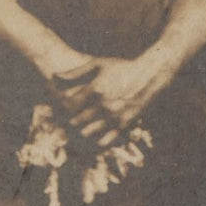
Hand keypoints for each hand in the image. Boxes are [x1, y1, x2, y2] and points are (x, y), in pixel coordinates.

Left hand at [55, 55, 172, 148]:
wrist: (150, 74)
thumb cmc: (123, 67)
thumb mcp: (100, 64)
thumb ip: (76, 71)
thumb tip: (55, 75)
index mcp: (95, 88)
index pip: (71, 103)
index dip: (63, 107)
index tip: (62, 108)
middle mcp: (104, 103)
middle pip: (80, 118)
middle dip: (73, 121)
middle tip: (69, 124)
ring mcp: (115, 113)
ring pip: (93, 128)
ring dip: (86, 131)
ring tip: (83, 131)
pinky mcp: (126, 120)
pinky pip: (111, 134)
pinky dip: (104, 139)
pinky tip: (99, 141)